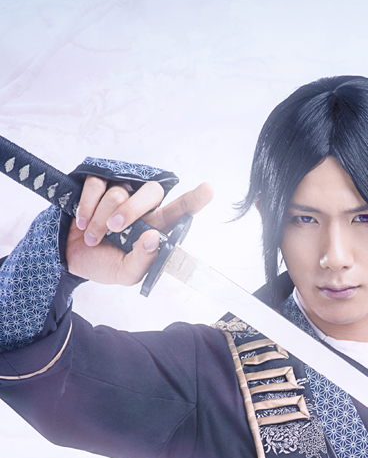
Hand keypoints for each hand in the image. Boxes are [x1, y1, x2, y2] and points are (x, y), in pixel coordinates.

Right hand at [66, 177, 213, 284]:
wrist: (70, 258)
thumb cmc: (104, 264)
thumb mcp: (126, 273)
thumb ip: (144, 262)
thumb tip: (155, 239)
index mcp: (156, 227)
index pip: (181, 210)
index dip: (195, 199)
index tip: (207, 190)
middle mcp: (143, 206)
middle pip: (151, 193)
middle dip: (131, 211)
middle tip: (116, 229)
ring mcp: (121, 192)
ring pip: (120, 192)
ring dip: (102, 218)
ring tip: (93, 236)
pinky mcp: (98, 183)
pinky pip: (97, 186)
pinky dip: (88, 207)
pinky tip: (83, 222)